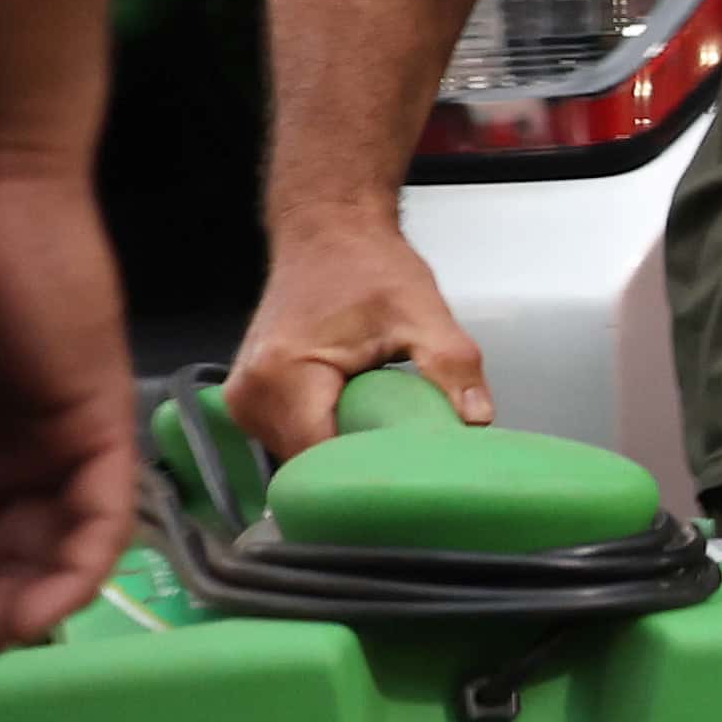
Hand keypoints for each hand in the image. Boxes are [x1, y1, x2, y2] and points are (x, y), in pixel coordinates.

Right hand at [226, 214, 495, 461]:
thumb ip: (452, 366)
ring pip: (299, 460)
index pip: (320, 462)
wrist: (328, 232)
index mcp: (284, 374)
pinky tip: (360, 430)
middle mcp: (252, 393)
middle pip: (308, 468)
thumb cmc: (367, 265)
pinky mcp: (252, 400)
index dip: (366, 481)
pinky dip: (327, 441)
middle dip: (358, 474)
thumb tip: (476, 420)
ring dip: (341, 460)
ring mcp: (245, 399)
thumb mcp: (423, 312)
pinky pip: (291, 441)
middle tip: (407, 471)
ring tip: (384, 443)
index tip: (406, 490)